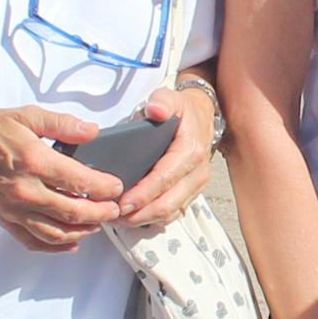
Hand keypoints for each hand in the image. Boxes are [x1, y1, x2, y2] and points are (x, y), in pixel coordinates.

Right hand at [0, 105, 124, 250]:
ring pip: (57, 233)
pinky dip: (56, 247)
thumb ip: (62, 124)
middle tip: (114, 209)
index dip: (104, 187)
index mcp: (33, 161)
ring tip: (97, 224)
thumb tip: (92, 131)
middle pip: (73, 213)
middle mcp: (25, 191)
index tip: (116, 187)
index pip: (79, 181)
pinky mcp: (6, 220)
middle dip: (100, 214)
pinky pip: (34, 242)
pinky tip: (71, 243)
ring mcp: (15, 210)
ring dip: (83, 232)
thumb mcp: (26, 116)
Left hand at [108, 84, 216, 231]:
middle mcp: (197, 172)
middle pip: (168, 203)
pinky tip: (135, 218)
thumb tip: (155, 110)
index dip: (143, 194)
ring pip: (171, 212)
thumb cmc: (182, 111)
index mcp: (191, 151)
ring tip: (120, 219)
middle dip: (141, 213)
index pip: (165, 178)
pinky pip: (174, 213)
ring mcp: (196, 185)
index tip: (123, 204)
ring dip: (145, 219)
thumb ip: (162, 101)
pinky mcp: (192, 193)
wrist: (202, 118)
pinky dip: (154, 219)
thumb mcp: (171, 98)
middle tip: (115, 216)